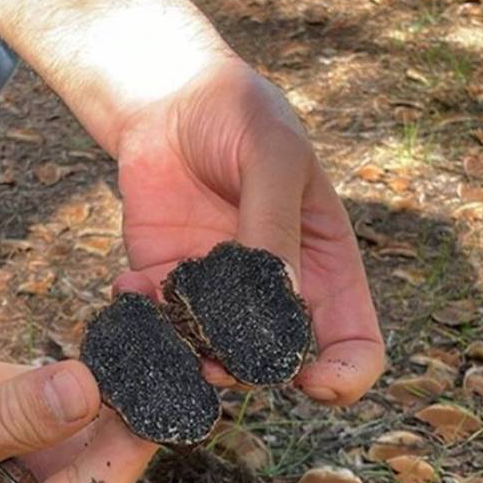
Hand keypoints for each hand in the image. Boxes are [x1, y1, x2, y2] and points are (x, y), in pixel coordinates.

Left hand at [115, 59, 384, 405]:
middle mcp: (271, 290)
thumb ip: (274, 223)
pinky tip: (129, 288)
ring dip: (190, 360)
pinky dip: (140, 320)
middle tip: (218, 363)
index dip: (345, 375)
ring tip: (169, 337)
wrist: (169, 98)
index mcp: (322, 264)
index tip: (314, 385)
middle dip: (250, 374)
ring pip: (210, 355)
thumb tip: (280, 295)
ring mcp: (215, 292)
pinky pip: (155, 322)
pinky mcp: (163, 281)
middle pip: (274, 361)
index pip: (354, 341)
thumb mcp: (271, 156)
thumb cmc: (240, 116)